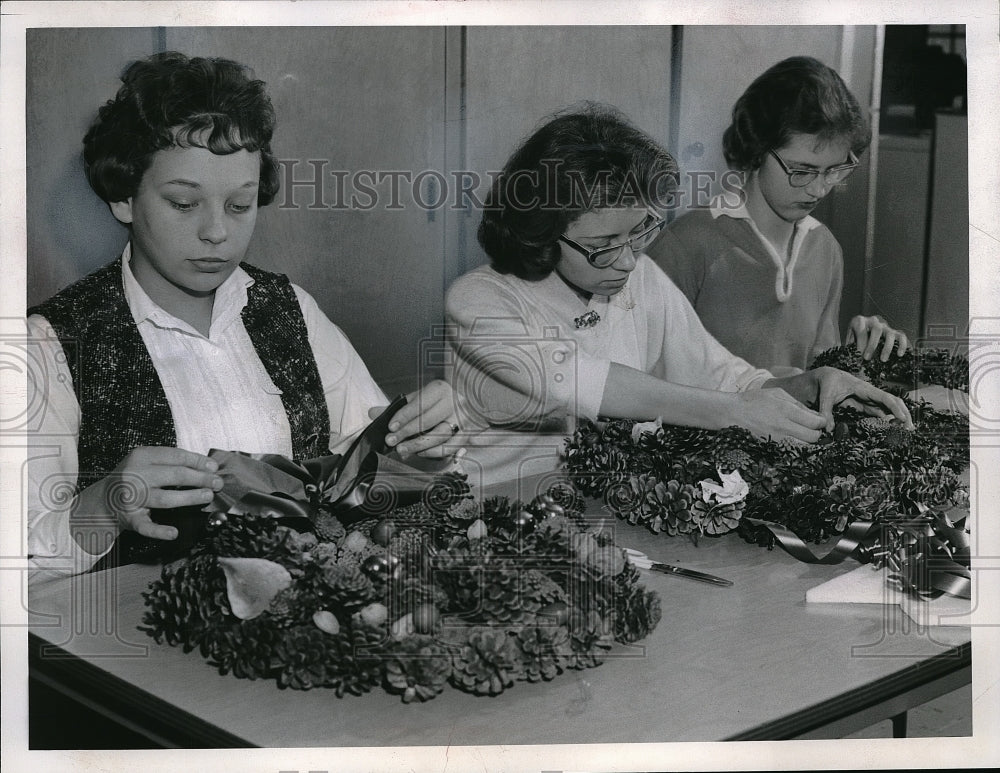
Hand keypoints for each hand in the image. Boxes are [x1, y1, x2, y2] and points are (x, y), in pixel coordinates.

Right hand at [92, 447, 222, 539]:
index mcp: (141, 456)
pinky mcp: (129, 518)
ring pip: (165, 498)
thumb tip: (207, 467)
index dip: (197, 461)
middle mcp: (135, 475)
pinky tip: (174, 533)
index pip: (175, 456)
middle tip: (217, 483)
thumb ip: (172, 462)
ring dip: (189, 498)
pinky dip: (159, 531)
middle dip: (199, 479)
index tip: (214, 467)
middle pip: (174, 475)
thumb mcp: (146, 462)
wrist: (102, 500)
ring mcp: (131, 498)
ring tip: (207, 496)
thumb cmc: (132, 479)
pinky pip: (146, 526)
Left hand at [369, 380, 464, 458]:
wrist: (464, 402)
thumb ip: (396, 407)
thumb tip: (373, 413)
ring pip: (440, 435)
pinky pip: (451, 447)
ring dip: (418, 445)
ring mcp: (463, 419)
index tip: (391, 427)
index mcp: (440, 389)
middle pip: (429, 420)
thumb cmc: (436, 401)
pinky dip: (434, 452)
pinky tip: (420, 453)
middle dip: (407, 432)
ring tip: (402, 450)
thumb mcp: (417, 399)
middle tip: (391, 441)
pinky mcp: (467, 433)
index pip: (420, 404)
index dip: (404, 416)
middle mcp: (454, 402)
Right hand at [729, 389, 827, 443]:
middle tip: (813, 428)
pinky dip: (796, 447)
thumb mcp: (777, 393)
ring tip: (803, 434)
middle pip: (813, 437)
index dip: (822, 422)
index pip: (816, 422)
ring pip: (804, 447)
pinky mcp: (771, 447)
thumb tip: (815, 415)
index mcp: (786, 410)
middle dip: (817, 433)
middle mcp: (783, 427)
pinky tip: (792, 439)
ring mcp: (777, 439)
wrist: (731, 414)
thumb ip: (798, 404)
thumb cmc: (754, 400)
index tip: (819, 420)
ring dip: (807, 441)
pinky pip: (791, 451)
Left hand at [775, 366, 912, 431]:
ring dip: (898, 419)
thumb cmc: (827, 382)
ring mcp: (869, 400)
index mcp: (864, 388)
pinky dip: (887, 421)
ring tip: (906, 432)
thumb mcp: (825, 395)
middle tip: (910, 429)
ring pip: (888, 409)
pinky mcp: (864, 406)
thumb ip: (826, 411)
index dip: (895, 408)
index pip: (884, 398)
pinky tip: (893, 430)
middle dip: (903, 414)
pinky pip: (879, 413)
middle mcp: (870, 394)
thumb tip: (827, 429)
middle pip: (892, 403)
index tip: (903, 419)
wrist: (825, 377)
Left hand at [846, 315, 908, 361]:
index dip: (860, 342)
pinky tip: (899, 355)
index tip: (858, 355)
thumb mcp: (849, 340)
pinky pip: (901, 337)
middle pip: (877, 329)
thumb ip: (850, 346)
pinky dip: (902, 345)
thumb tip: (852, 359)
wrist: (865, 335)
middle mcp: (874, 320)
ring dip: (886, 348)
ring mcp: (886, 326)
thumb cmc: (854, 340)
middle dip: (872, 345)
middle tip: (867, 358)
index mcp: (860, 321)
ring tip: (883, 360)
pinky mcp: (895, 332)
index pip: (861, 328)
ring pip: (890, 334)